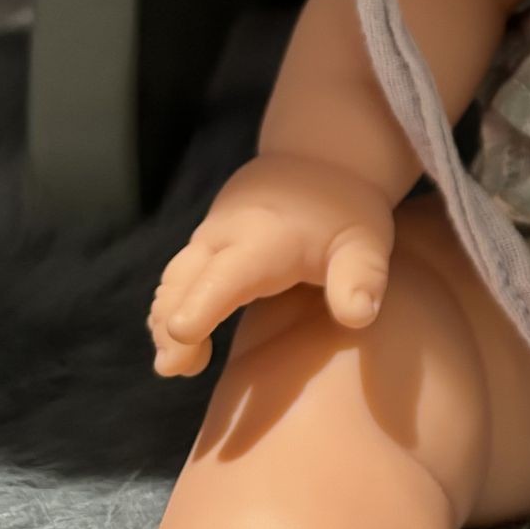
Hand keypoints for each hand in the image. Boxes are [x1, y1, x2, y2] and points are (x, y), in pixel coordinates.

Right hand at [147, 152, 396, 376]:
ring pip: (174, 280)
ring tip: (173, 365)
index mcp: (263, 238)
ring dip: (164, 320)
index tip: (184, 333)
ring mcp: (209, 238)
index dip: (204, 304)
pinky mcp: (204, 245)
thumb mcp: (364, 241)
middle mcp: (225, 236)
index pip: (227, 274)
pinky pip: (178, 278)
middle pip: (184, 280)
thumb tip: (359, 315)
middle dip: (171, 323)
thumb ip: (360, 277)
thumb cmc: (343, 210)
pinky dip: (170, 309)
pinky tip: (177, 344)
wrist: (320, 160)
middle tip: (173, 368)